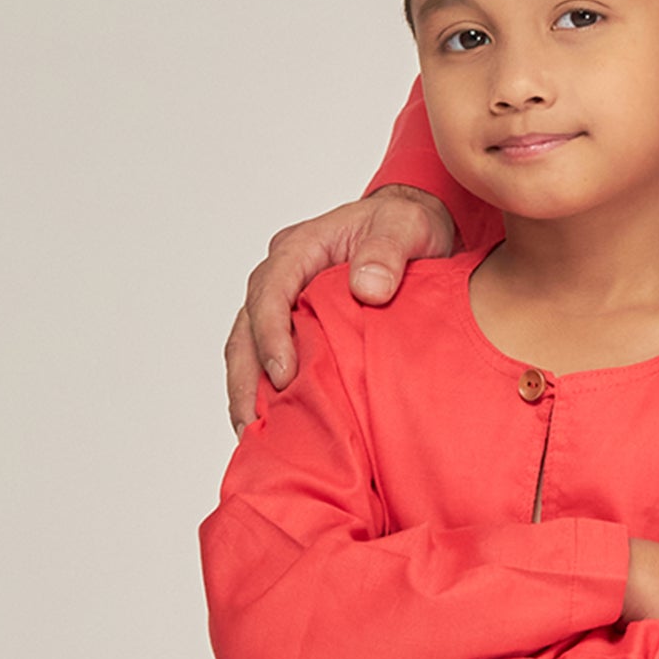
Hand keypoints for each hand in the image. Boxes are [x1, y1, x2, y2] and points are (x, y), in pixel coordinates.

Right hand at [223, 184, 458, 422]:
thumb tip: (366, 287)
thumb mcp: (407, 225)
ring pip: (248, 346)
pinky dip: (265, 390)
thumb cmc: (407, 225)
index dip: (270, 334)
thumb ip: (387, 251)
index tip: (283, 374)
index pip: (270, 291)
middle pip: (246, 326)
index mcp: (301, 247)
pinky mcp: (295, 325)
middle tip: (252, 422)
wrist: (414, 231)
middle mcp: (283, 274)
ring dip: (246, 389)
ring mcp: (285, 301)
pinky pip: (268, 357)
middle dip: (244, 375)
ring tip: (252, 434)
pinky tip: (272, 425)